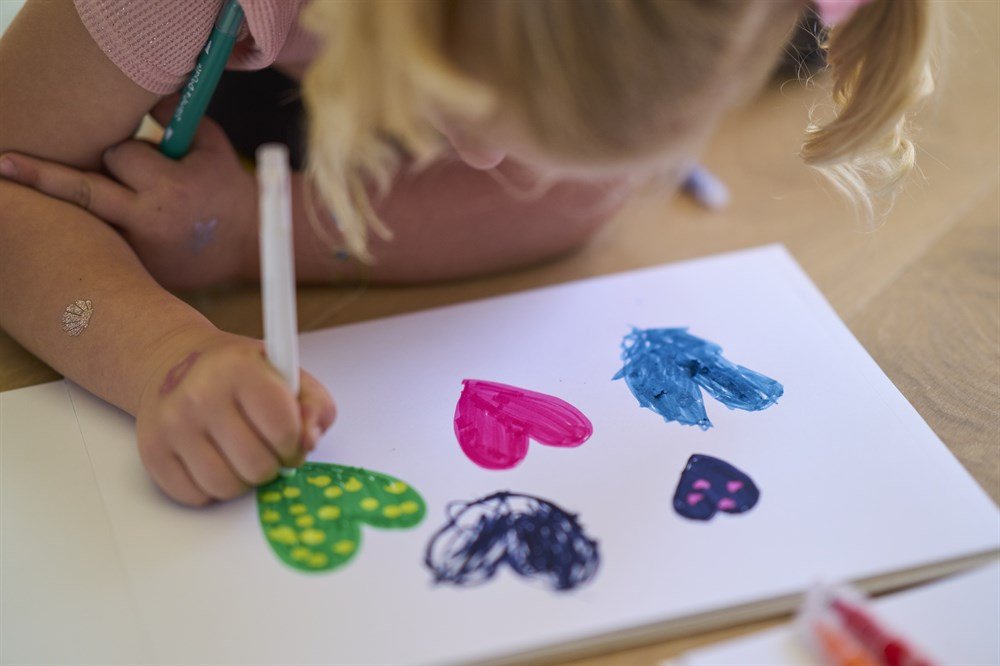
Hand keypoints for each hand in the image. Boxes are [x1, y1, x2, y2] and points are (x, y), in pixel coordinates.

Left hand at [0, 100, 256, 288]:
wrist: (253, 243)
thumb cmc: (228, 189)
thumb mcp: (210, 144)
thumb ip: (173, 117)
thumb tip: (142, 92)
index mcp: (170, 187)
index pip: (120, 155)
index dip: (130, 154)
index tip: (149, 161)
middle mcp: (150, 220)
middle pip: (81, 189)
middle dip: (42, 174)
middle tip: (3, 164)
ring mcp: (142, 250)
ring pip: (92, 217)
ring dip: (99, 204)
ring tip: (111, 202)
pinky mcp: (142, 269)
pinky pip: (108, 242)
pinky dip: (113, 231)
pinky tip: (141, 231)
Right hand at [137, 331, 336, 505]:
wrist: (175, 361)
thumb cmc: (240, 372)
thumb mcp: (287, 373)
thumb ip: (314, 406)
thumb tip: (309, 442)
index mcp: (240, 369)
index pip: (283, 429)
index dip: (294, 446)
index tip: (289, 442)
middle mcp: (201, 394)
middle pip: (256, 466)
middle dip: (271, 466)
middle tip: (266, 451)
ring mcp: (173, 424)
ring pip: (225, 487)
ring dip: (242, 481)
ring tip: (241, 457)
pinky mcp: (152, 451)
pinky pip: (193, 496)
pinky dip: (210, 489)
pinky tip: (213, 461)